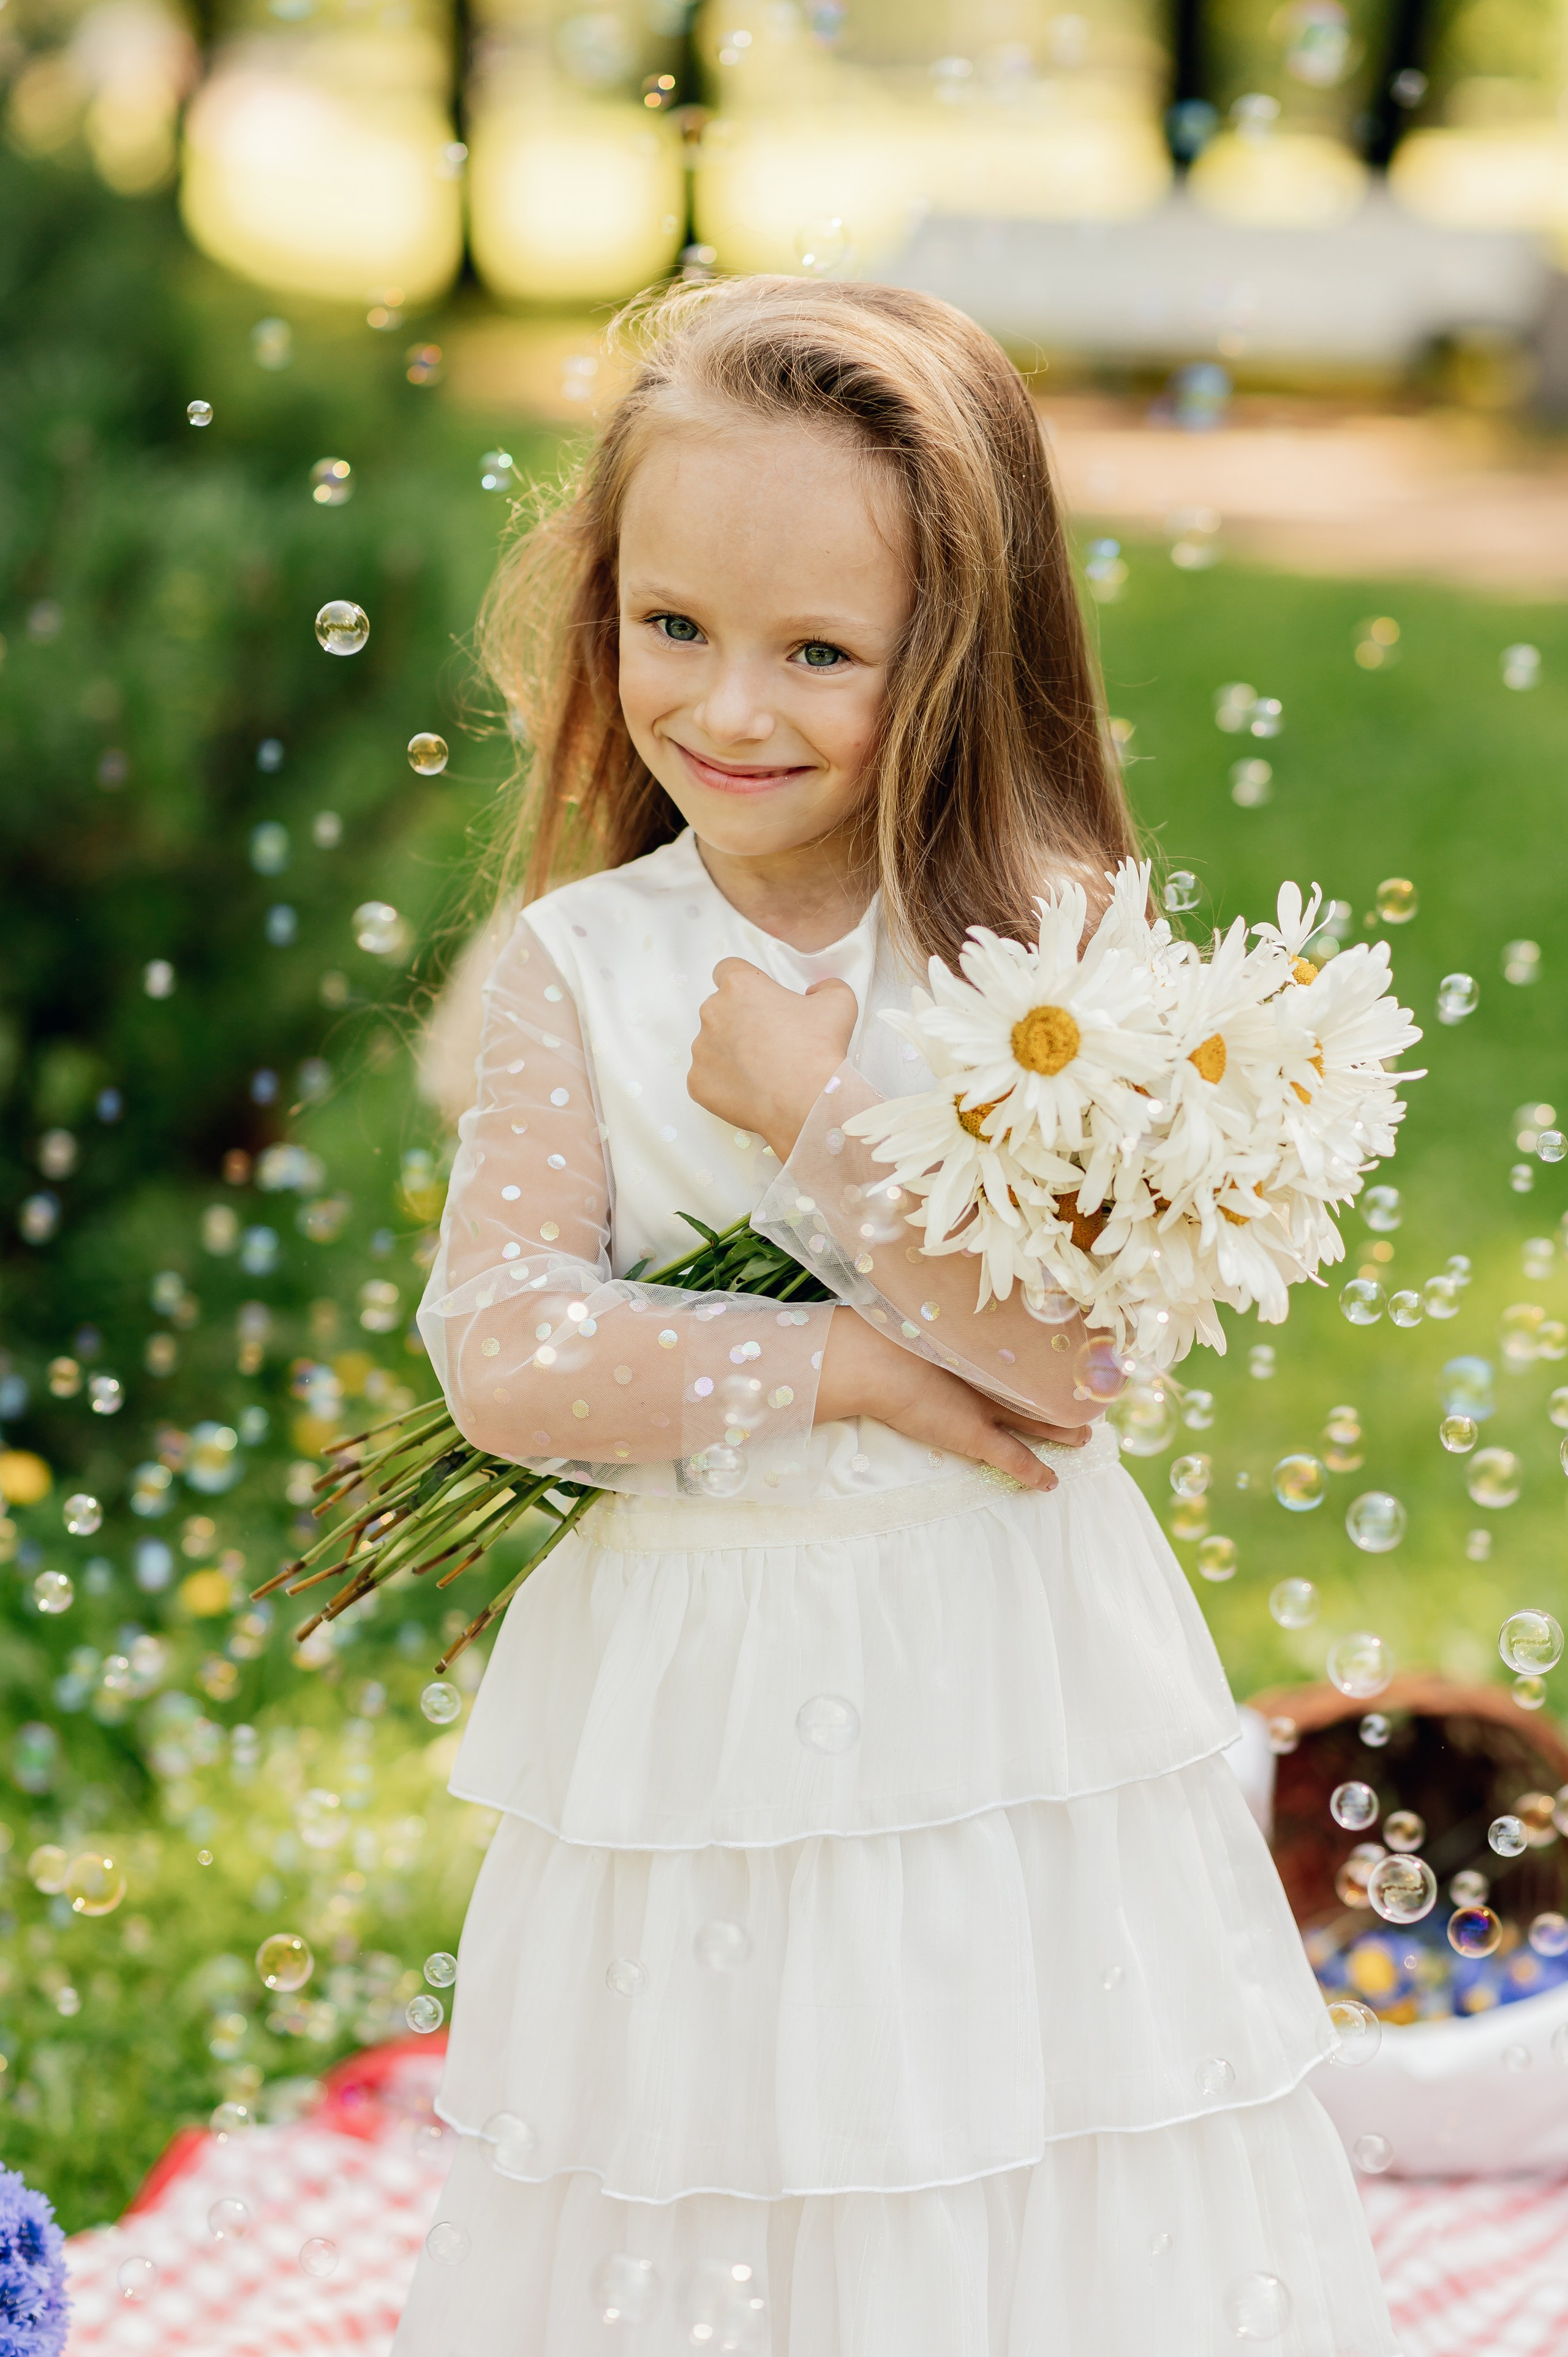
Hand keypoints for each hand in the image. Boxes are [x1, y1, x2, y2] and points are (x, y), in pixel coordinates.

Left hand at [688, 959, 856, 1155]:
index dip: (744, 984)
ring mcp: (701, 1049)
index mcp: (740, 986)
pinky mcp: (697, 1082)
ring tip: (762, 1069)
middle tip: (768, 1040)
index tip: (757, 999)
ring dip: (731, 1052)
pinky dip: (725, 1083)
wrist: (808, 1101)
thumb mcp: (839, 1002)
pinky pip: (707, 1078)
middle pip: (719, 1010)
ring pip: (712, 1045)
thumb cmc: (819, 1049)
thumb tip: (814, 993)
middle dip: (739, 1021)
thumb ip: (825, 987)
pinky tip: (752, 1090)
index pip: (727, 971)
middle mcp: (713, 1013)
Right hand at [816, 1313, 1091, 1492]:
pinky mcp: (975, 1434)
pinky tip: (1051, 1482)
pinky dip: (1033, 1471)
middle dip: (1061, 1394)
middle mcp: (990, 1375)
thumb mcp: (918, 1314)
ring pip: (1037, 1420)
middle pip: (1037, 1387)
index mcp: (978, 1346)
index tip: (1063, 1357)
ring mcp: (986, 1405)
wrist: (872, 1360)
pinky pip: (1013, 1457)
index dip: (1041, 1360)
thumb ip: (938, 1314)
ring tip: (1085, 1436)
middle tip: (1086, 1397)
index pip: (1020, 1355)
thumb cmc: (884, 1333)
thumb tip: (941, 1284)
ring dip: (1061, 1430)